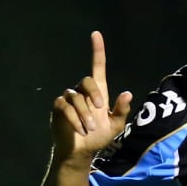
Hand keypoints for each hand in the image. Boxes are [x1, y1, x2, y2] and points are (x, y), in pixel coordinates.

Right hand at [50, 31, 133, 166]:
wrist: (82, 152)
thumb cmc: (98, 137)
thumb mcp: (115, 126)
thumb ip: (122, 110)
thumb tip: (128, 93)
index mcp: (98, 92)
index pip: (97, 66)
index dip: (97, 50)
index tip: (96, 34)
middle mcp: (83, 92)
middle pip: (86, 80)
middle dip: (94, 94)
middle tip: (100, 109)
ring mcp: (69, 99)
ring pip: (76, 97)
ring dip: (85, 114)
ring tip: (90, 128)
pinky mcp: (58, 108)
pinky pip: (65, 107)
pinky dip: (74, 119)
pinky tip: (81, 130)